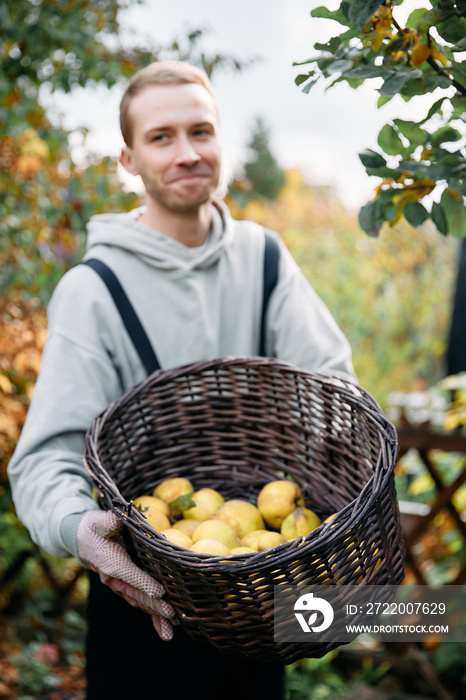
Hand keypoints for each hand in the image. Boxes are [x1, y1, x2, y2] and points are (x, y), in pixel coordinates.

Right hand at [77, 510, 174, 639]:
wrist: (83, 540)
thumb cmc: (96, 527)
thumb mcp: (100, 521)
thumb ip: (109, 521)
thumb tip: (119, 517)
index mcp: (111, 562)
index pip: (129, 574)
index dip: (144, 583)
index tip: (159, 592)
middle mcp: (114, 579)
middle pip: (137, 594)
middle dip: (155, 605)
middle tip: (172, 613)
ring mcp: (120, 586)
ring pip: (139, 603)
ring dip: (155, 615)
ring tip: (172, 628)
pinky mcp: (126, 588)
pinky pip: (140, 604)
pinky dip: (152, 617)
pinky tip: (165, 630)